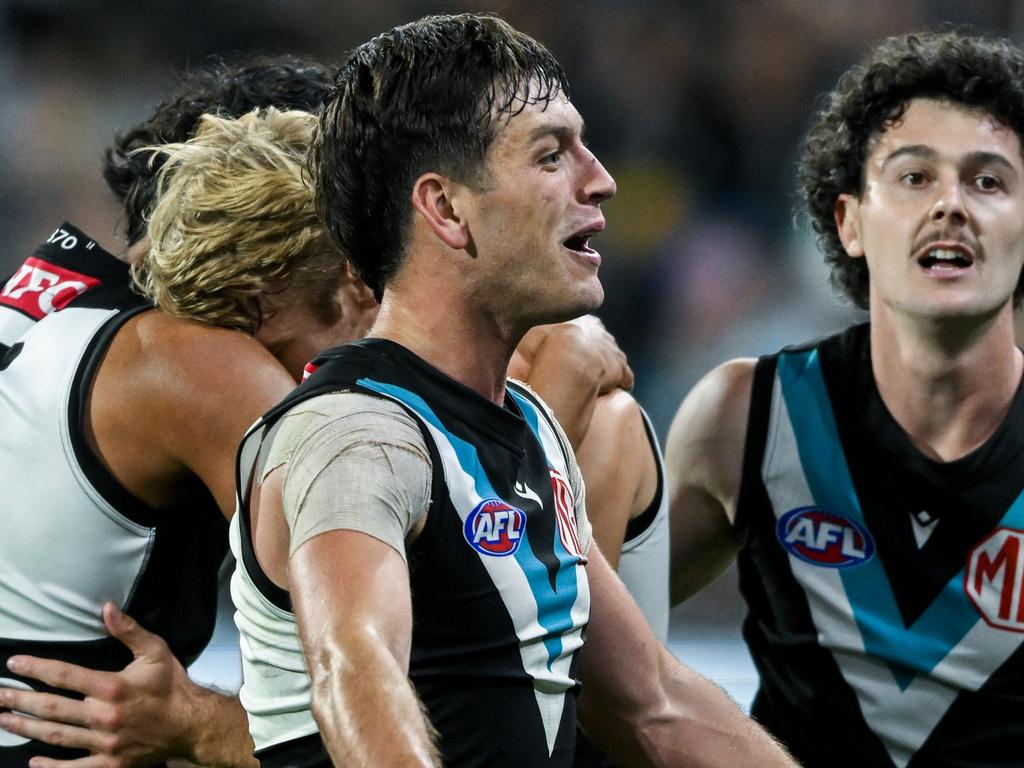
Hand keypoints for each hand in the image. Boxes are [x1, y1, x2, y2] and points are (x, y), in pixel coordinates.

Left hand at [0, 603, 223, 766]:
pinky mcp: (110, 764)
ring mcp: (104, 744)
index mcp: (112, 687)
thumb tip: (107, 608)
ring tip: (4, 720)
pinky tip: (33, 761)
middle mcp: (104, 716)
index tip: (13, 664)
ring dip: (26, 728)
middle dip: (20, 700)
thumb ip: (129, 631)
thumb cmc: (172, 685)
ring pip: (56, 735)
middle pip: (52, 708)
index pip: (64, 676)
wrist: (192, 724)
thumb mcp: (156, 651)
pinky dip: (51, 767)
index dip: (36, 668)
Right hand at [512, 317, 633, 447]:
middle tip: (584, 363)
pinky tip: (617, 388)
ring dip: (608, 366)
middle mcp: (597, 332)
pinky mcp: (621, 369)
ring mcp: (611, 350)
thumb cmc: (543, 345)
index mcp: (576, 321)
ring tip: (600, 379)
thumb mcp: (527, 333)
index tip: (569, 346)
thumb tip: (509, 332)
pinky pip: (625, 376)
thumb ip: (524, 332)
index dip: (575, 337)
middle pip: (599, 339)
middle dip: (594, 349)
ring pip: (613, 356)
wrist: (567, 360)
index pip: (580, 325)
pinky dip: (622, 381)